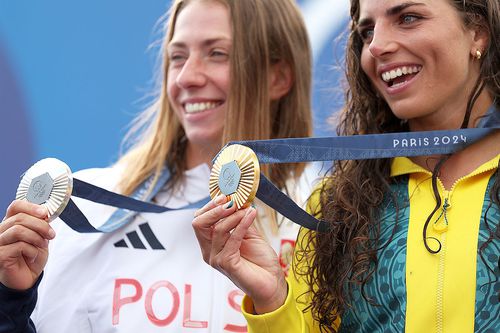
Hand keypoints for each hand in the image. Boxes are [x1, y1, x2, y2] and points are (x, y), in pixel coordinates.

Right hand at [0, 200, 54, 289]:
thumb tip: (44, 212)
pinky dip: (32, 251)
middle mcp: (2, 231)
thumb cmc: (32, 257)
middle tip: (51, 234)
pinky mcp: (0, 255)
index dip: (31, 207)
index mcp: (11, 223)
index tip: (45, 213)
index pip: (15, 206)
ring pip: (18, 230)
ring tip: (42, 245)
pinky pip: (19, 246)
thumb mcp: (40, 236)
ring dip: (36, 238)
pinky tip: (32, 256)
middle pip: (20, 218)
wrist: (28, 278)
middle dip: (40, 225)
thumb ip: (40, 224)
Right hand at [192, 195, 287, 313]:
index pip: (200, 220)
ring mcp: (216, 258)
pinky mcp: (227, 263)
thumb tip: (238, 199)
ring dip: (234, 215)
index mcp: (211, 243)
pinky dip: (242, 224)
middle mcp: (209, 251)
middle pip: (199, 224)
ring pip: (217, 229)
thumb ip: (240, 218)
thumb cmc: (260, 260)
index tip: (225, 195)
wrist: (271, 281)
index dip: (210, 206)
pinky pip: (232, 238)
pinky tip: (251, 215)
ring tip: (248, 209)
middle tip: (231, 201)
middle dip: (214, 209)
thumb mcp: (248, 233)